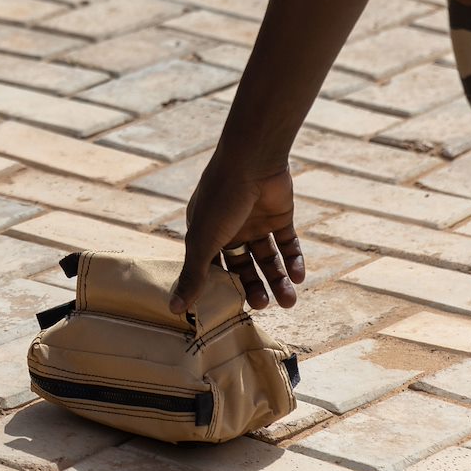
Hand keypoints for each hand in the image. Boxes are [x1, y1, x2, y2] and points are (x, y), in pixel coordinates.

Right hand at [171, 155, 303, 314]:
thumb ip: (193, 275)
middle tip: (262, 305)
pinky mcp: (280, 218)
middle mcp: (230, 229)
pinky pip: (288, 245)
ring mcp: (256, 223)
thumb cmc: (221, 198)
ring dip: (278, 281)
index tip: (231, 310)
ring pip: (268, 260)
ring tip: (288, 301)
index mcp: (205, 232)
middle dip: (253, 287)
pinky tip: (298, 277)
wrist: (254, 160)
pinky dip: (294, 262)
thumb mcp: (203, 241)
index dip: (221, 288)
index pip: (212, 267)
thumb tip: (173, 309)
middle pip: (243, 267)